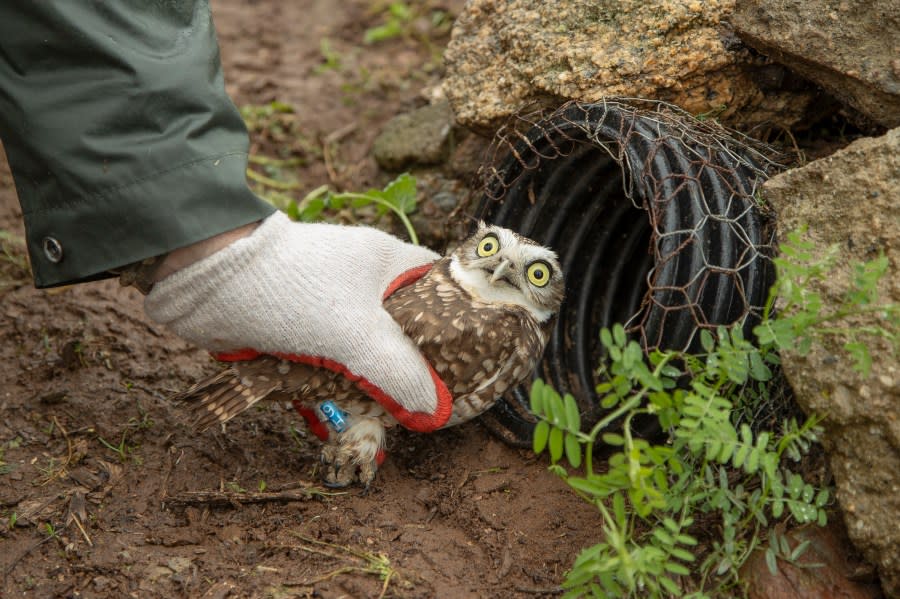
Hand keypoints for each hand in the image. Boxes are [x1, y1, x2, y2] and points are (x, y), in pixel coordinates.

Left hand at [144, 212, 446, 420]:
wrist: (210, 283)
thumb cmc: (294, 293)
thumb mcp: (359, 335)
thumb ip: (400, 373)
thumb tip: (432, 409)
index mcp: (386, 259)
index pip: (440, 279)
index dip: (460, 312)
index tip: (471, 349)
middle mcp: (362, 274)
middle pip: (406, 316)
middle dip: (418, 353)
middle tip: (434, 389)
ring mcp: (330, 295)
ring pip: (369, 337)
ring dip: (378, 368)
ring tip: (399, 402)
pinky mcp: (302, 318)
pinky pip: (337, 349)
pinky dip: (346, 371)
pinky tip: (355, 397)